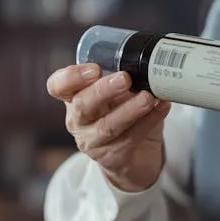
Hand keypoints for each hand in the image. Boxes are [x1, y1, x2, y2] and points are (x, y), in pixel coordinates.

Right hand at [46, 64, 170, 192]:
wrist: (134, 155)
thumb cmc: (122, 113)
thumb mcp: (117, 93)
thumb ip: (123, 77)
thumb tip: (147, 62)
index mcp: (73, 97)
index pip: (57, 86)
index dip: (71, 77)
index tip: (94, 69)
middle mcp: (78, 120)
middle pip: (82, 105)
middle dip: (103, 90)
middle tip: (125, 79)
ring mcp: (92, 141)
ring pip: (108, 126)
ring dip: (130, 109)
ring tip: (149, 97)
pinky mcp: (112, 158)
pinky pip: (130, 138)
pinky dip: (149, 121)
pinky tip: (162, 108)